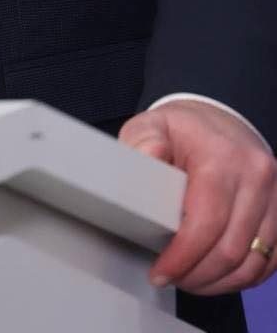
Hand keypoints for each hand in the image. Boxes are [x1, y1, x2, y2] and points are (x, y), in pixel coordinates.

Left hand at [119, 100, 276, 295]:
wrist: (218, 124)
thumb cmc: (183, 132)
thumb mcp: (152, 127)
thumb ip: (143, 143)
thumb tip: (148, 158)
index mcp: (223, 156)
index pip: (206, 222)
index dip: (182, 256)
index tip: (160, 271)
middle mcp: (257, 177)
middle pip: (231, 249)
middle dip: (197, 274)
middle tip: (171, 278)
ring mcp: (275, 197)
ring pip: (252, 262)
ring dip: (219, 281)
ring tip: (189, 280)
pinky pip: (269, 261)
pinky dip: (242, 277)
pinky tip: (216, 276)